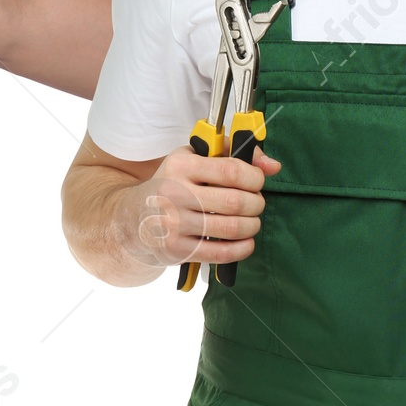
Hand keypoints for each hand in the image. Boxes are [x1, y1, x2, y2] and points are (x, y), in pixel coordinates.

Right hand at [129, 144, 282, 269]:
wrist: (132, 217)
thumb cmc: (172, 183)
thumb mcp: (193, 157)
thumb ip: (232, 152)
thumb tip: (273, 166)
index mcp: (181, 166)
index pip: (232, 170)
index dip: (255, 177)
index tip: (257, 181)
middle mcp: (174, 194)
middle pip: (236, 201)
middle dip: (257, 203)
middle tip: (255, 203)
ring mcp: (174, 225)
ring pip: (232, 228)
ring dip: (252, 226)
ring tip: (250, 222)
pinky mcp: (177, 250)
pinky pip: (222, 253)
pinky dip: (243, 248)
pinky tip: (245, 242)